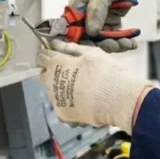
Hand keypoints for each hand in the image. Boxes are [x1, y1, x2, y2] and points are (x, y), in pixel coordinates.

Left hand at [37, 41, 152, 132]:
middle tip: (66, 70)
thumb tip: (58, 44)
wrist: (117, 99)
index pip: (42, 57)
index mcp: (56, 64)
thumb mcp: (92, 53)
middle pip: (44, 75)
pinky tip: (80, 101)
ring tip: (77, 88)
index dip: (46, 54)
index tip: (52, 54)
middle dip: (51, 72)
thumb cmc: (105, 71)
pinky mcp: (63, 114)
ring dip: (59, 88)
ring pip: (51, 92)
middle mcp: (51, 82)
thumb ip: (72, 49)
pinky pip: (60, 106)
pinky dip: (67, 102)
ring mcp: (56, 100)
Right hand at [68, 0, 152, 51]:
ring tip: (128, 44)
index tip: (93, 47)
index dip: (80, 40)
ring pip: (103, 39)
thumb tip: (91, 31)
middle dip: (103, 43)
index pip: (72, 28)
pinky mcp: (110, 21)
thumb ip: (96, 10)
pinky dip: (122, 40)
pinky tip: (132, 43)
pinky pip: (113, 36)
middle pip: (89, 37)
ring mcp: (98, 19)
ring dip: (115, 44)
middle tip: (116, 45)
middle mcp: (85, 14)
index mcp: (77, 5)